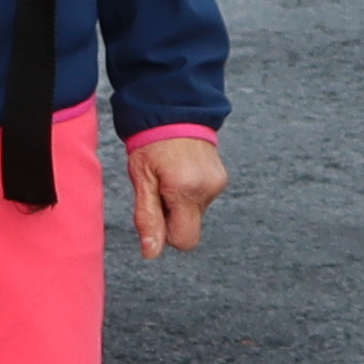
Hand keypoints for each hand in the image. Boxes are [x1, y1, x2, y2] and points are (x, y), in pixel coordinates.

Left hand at [126, 129, 226, 260]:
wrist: (174, 110)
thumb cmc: (151, 143)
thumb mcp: (142, 179)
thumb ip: (148, 217)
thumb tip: (152, 253)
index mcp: (187, 190)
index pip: (184, 240)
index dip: (166, 233)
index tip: (155, 209)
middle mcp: (209, 188)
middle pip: (190, 227)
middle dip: (172, 217)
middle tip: (159, 189)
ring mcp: (218, 183)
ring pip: (195, 214)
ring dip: (180, 203)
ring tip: (169, 176)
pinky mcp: (222, 178)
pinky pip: (202, 200)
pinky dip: (189, 193)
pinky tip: (180, 173)